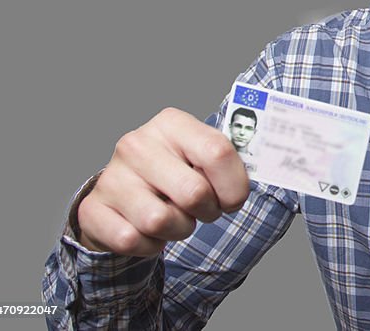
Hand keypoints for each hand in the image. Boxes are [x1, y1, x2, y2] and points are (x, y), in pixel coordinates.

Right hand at [76, 107, 249, 256]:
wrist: (120, 197)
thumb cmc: (174, 176)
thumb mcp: (202, 159)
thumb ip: (232, 160)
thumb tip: (277, 164)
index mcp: (171, 123)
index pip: (218, 152)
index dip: (235, 186)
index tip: (233, 198)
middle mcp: (137, 143)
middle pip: (193, 192)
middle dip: (208, 211)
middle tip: (203, 209)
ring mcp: (112, 176)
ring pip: (162, 220)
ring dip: (179, 229)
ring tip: (175, 218)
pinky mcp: (92, 209)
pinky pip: (132, 240)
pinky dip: (150, 245)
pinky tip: (149, 231)